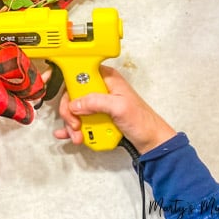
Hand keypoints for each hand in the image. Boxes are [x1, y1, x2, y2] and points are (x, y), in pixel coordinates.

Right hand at [54, 65, 176, 153]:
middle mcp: (100, 88)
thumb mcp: (120, 107)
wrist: (151, 142)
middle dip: (70, 112)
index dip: (71, 90)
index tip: (71, 105)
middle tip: (75, 124)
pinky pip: (80, 119)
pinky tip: (67, 134)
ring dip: (72, 124)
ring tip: (78, 136)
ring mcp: (97, 103)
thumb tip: (75, 104)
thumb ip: (96, 102)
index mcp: (106, 77)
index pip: (79, 75)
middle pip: (73, 95)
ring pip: (75, 109)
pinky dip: (72, 127)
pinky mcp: (97, 115)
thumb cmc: (143, 121)